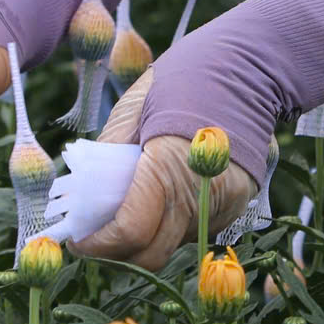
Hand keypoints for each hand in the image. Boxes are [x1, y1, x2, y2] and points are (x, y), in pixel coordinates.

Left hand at [71, 72, 257, 268]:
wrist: (247, 70)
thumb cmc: (183, 80)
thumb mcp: (132, 109)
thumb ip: (109, 156)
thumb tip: (86, 198)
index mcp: (169, 164)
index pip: (130, 232)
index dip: (97, 245)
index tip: (76, 240)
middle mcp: (201, 193)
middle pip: (151, 253)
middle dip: (116, 252)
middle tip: (94, 236)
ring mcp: (225, 203)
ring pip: (172, 244)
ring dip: (145, 238)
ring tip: (126, 210)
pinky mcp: (237, 205)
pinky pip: (194, 229)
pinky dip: (170, 224)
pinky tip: (161, 198)